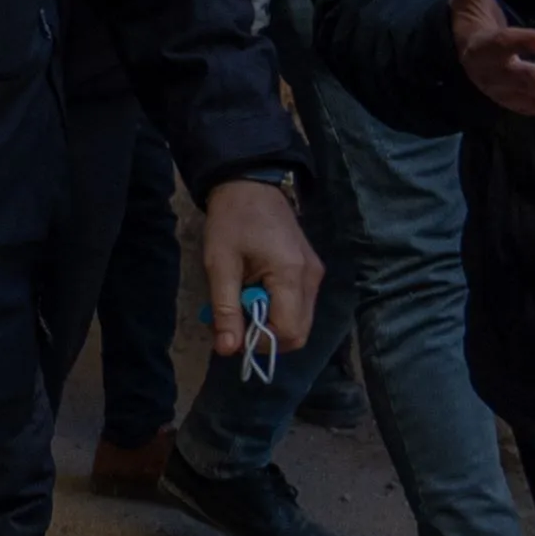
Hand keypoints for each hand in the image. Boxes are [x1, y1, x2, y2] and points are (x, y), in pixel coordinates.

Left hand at [199, 173, 323, 357]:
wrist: (250, 186)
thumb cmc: (232, 221)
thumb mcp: (219, 264)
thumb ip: (225, 308)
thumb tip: (228, 350)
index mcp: (292, 274)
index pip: (289, 332)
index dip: (261, 341)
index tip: (233, 331)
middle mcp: (312, 278)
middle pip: (299, 332)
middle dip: (265, 336)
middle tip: (234, 319)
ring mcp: (315, 275)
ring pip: (299, 321)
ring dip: (269, 322)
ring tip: (240, 301)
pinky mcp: (309, 272)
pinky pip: (298, 306)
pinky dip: (276, 309)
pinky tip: (252, 291)